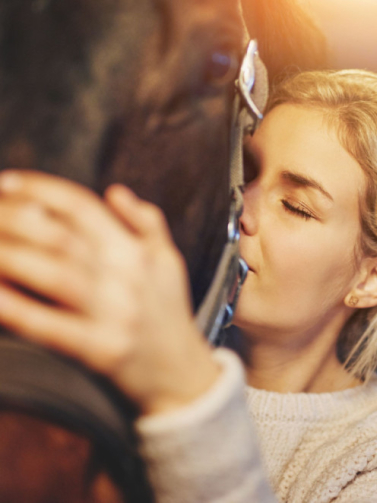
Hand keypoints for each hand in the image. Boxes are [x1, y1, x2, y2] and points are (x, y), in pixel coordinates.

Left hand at [0, 170, 219, 415]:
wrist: (182, 371)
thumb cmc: (170, 312)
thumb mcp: (169, 260)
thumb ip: (147, 222)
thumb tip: (115, 191)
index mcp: (138, 251)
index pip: (84, 207)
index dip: (41, 190)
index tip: (8, 182)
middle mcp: (127, 277)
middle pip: (61, 236)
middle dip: (12, 217)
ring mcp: (114, 313)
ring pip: (53, 273)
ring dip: (8, 255)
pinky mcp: (101, 350)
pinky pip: (50, 326)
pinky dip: (16, 308)